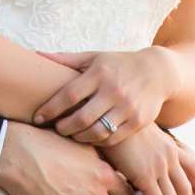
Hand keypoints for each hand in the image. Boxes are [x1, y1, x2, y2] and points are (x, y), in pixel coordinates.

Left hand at [33, 48, 177, 145]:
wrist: (158, 72)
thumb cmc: (119, 64)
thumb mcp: (95, 57)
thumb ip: (66, 59)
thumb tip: (36, 54)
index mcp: (100, 73)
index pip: (69, 95)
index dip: (50, 108)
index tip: (38, 117)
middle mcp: (114, 91)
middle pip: (81, 118)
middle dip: (63, 127)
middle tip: (55, 128)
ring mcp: (127, 108)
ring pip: (96, 132)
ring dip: (78, 137)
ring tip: (71, 134)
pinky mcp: (138, 122)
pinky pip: (112, 138)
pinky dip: (97, 140)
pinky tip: (89, 137)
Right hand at [105, 125, 194, 194]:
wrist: (108, 115)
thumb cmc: (117, 125)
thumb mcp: (140, 134)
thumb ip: (147, 149)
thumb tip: (144, 158)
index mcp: (170, 146)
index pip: (194, 169)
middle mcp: (170, 157)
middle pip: (187, 191)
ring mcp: (160, 166)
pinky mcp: (146, 175)